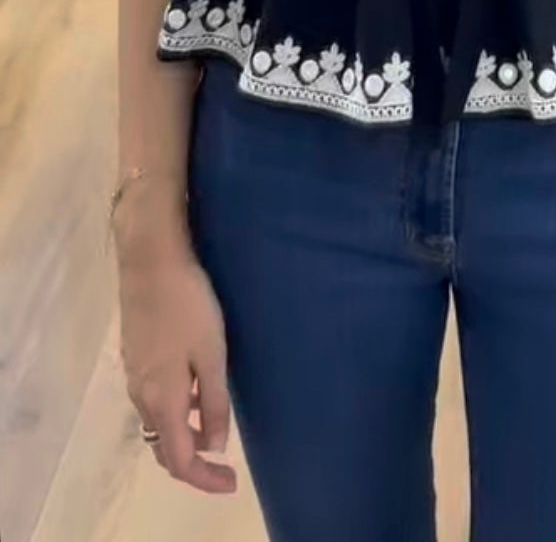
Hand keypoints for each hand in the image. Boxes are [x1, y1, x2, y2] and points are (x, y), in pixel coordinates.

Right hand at [118, 234, 237, 494]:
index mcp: (162, 400)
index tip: (232, 482)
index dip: (205, 479)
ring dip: (184, 436)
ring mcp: (135, 376)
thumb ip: (214, 402)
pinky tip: (196, 393)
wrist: (150, 261)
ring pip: (158, 423)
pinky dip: (175, 412)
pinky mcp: (135, 356)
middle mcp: (142, 395)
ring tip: (215, 428)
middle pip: (164, 447)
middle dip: (193, 462)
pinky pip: (154, 401)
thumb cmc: (188, 305)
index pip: (179, 459)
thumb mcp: (211, 353)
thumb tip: (214, 446)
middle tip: (225, 463)